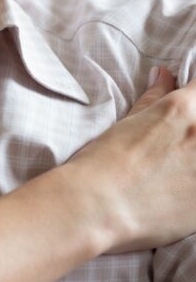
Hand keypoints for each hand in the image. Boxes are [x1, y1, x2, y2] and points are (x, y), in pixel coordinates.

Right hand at [67, 67, 195, 252]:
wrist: (96, 207)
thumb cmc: (104, 163)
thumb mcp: (128, 123)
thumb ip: (154, 97)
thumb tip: (164, 74)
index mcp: (184, 108)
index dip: (193, 97)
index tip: (186, 109)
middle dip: (194, 127)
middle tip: (175, 145)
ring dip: (194, 154)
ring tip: (178, 166)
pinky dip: (195, 181)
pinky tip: (181, 186)